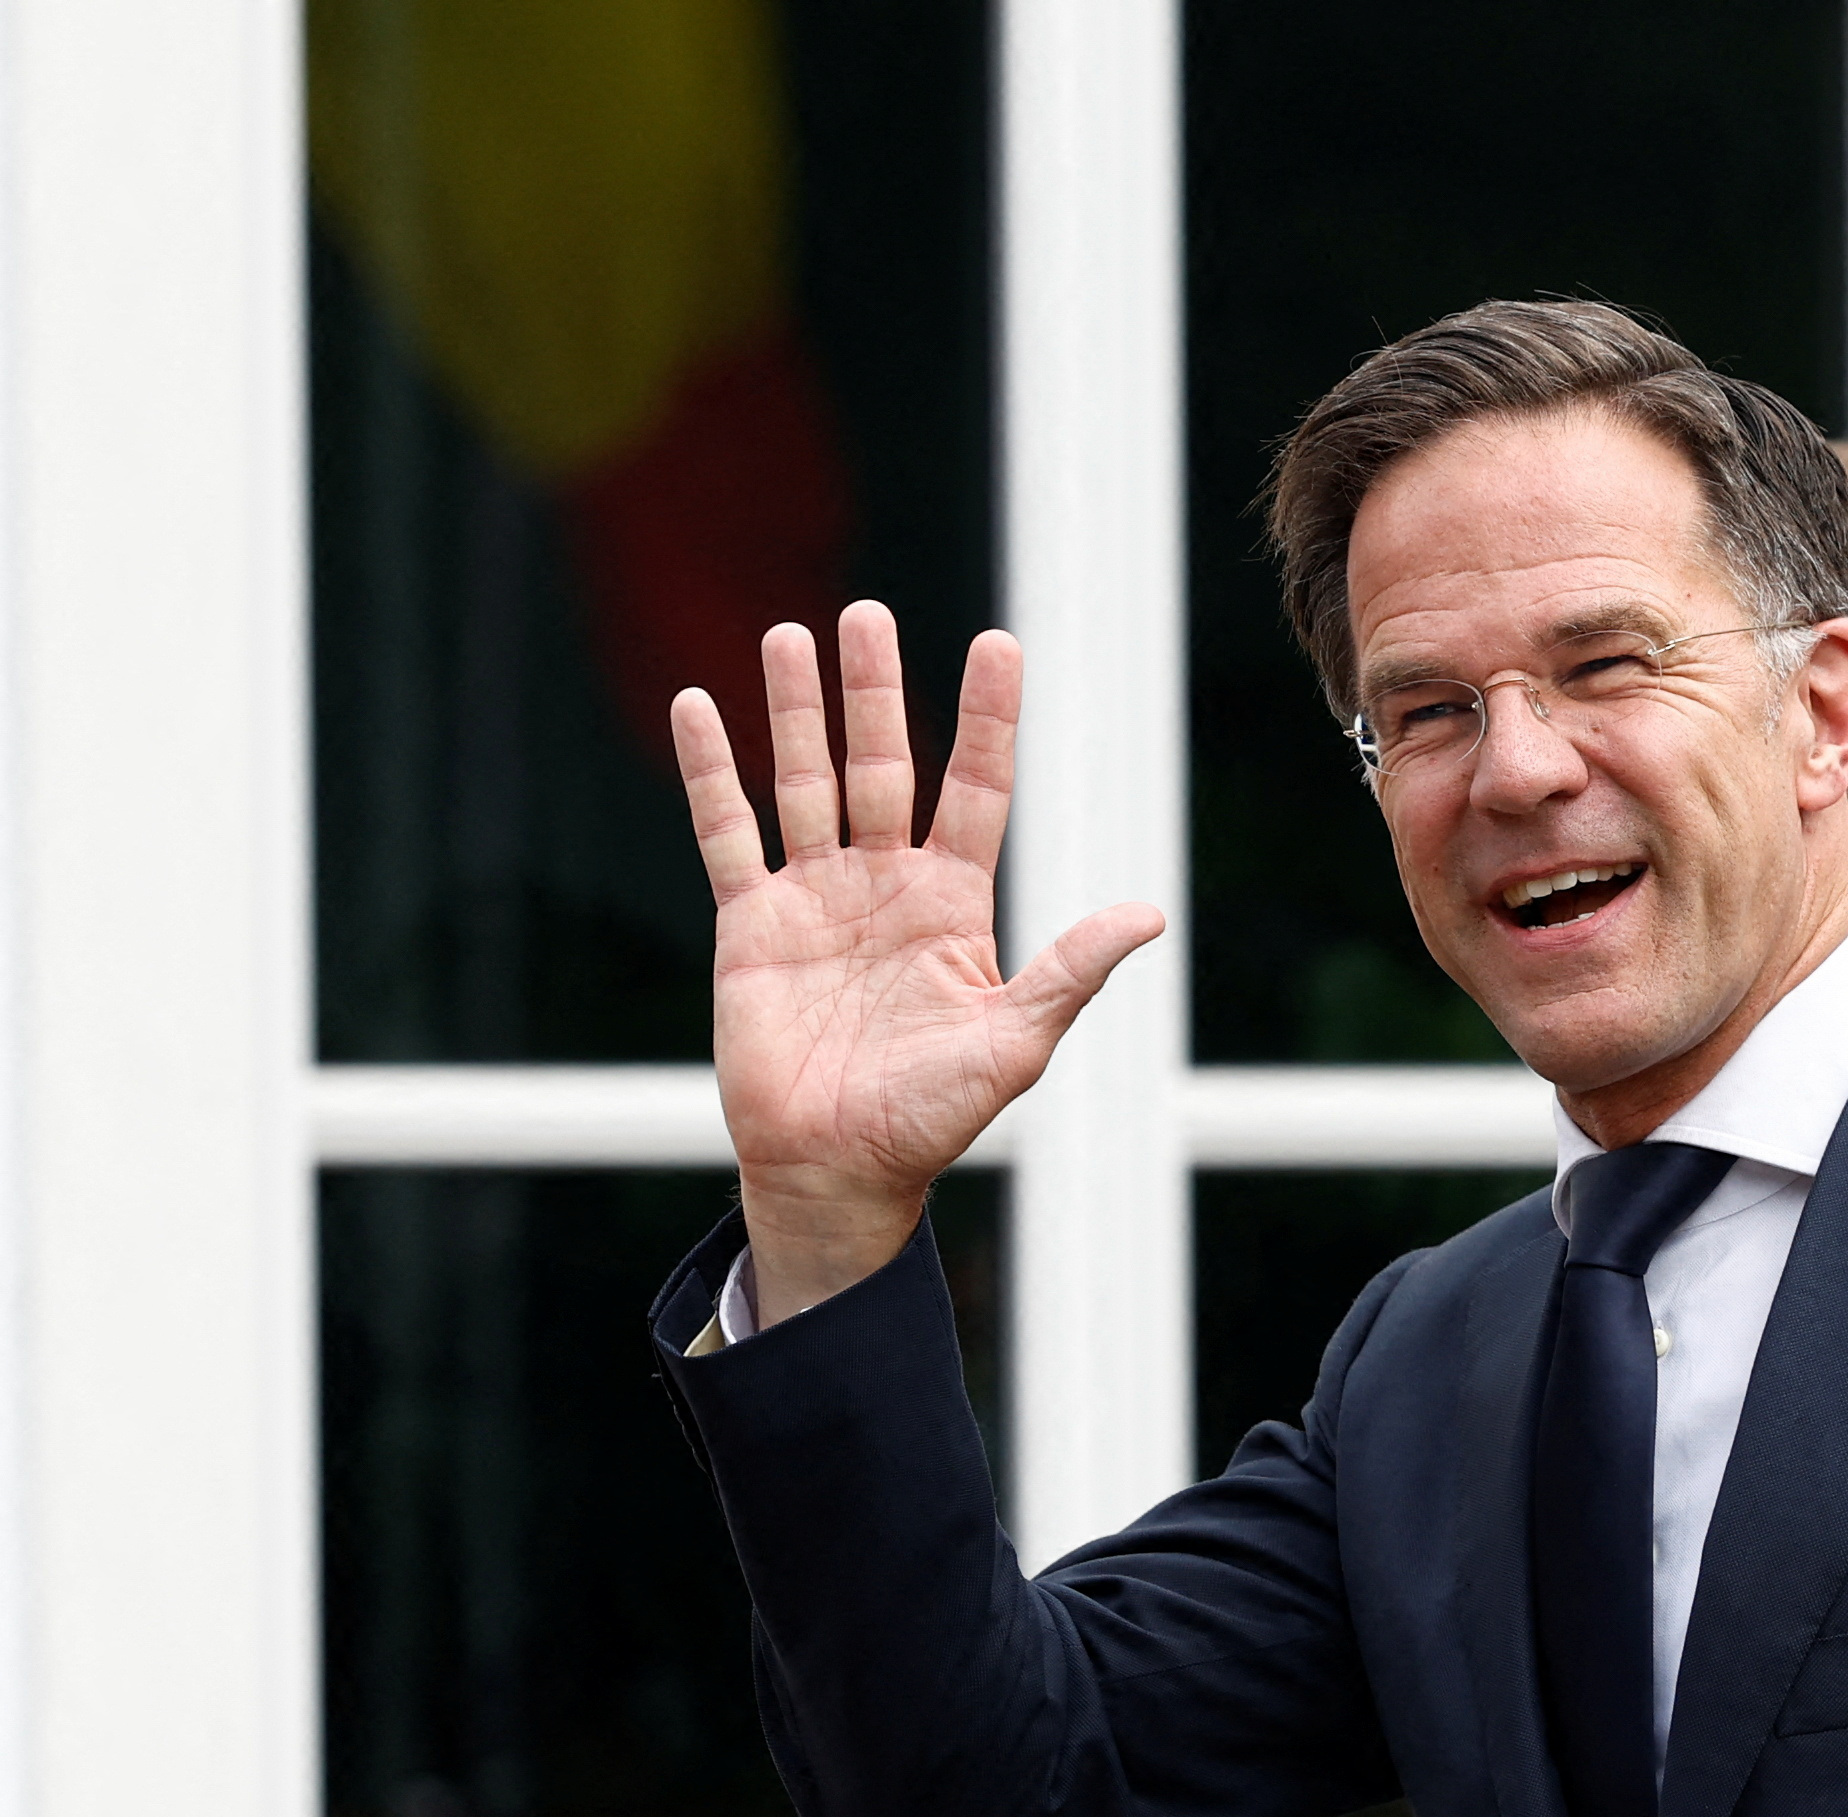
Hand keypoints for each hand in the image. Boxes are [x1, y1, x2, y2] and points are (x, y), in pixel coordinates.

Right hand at [673, 603, 1161, 1324]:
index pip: (975, 789)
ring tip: (792, 633)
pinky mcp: (750, 924)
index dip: (987, 719)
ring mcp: (815, 897)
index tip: (999, 644)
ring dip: (797, 711)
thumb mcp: (1014, 1042)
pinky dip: (710, 773)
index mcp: (953, 903)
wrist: (836, 1172)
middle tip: (868, 613)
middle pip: (883, 764)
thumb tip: (1149, 914)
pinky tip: (697, 707)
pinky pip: (727, 833)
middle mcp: (884, 884)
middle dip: (875, 691)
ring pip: (805, 781)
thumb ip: (1069, 971)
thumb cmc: (930, 1118)